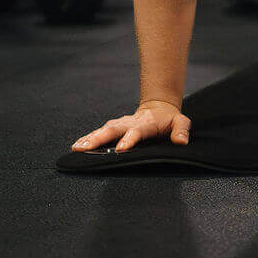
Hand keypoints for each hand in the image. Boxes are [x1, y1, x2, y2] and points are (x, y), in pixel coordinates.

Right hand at [72, 99, 191, 152]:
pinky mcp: (113, 128)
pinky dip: (87, 138)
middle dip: (98, 139)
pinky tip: (76, 146)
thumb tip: (181, 141)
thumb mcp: (180, 122)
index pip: (135, 132)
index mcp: (145, 124)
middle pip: (112, 130)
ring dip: (89, 139)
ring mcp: (119, 125)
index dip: (128, 140)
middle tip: (85, 148)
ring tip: (76, 147)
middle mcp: (129, 123)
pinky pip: (99, 133)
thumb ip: (181, 131)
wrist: (158, 107)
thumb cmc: (168, 119)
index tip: (120, 149)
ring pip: (103, 131)